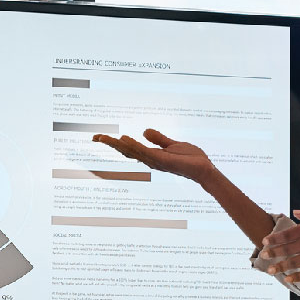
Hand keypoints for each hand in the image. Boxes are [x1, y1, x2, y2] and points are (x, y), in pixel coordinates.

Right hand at [93, 129, 214, 183]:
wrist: (205, 169)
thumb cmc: (192, 159)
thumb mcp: (173, 144)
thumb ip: (159, 139)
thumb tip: (144, 130)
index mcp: (151, 155)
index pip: (129, 149)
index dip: (115, 143)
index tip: (100, 137)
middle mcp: (150, 160)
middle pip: (126, 151)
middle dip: (110, 144)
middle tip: (95, 137)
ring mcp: (155, 161)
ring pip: (132, 151)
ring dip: (117, 145)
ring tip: (104, 137)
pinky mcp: (163, 160)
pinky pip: (145, 152)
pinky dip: (134, 145)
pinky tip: (124, 139)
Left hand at [260, 209, 299, 282]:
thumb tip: (296, 213)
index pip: (288, 233)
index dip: (275, 238)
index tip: (265, 241)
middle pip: (288, 248)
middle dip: (273, 253)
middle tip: (263, 256)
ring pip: (295, 262)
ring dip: (281, 266)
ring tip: (271, 270)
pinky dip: (297, 276)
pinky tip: (288, 279)